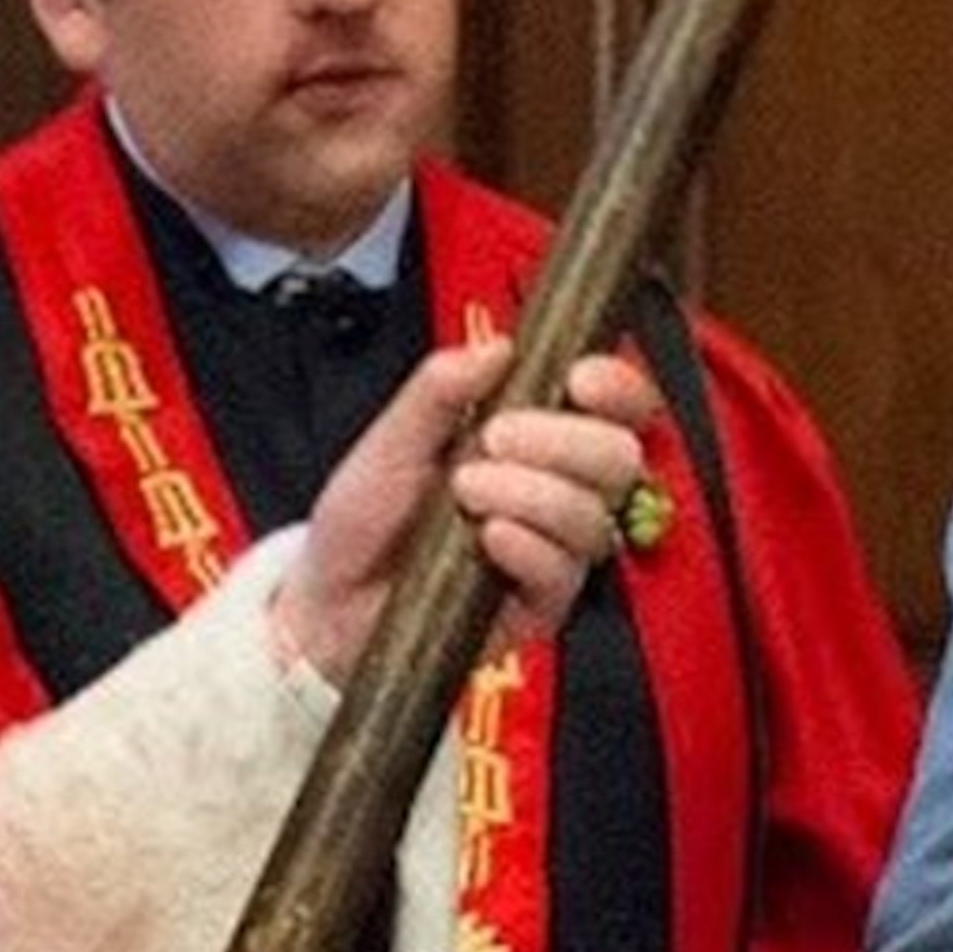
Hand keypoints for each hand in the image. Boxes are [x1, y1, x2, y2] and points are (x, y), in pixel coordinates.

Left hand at [278, 339, 666, 680]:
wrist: (333, 602)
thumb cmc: (362, 524)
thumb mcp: (389, 441)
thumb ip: (440, 391)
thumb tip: (495, 347)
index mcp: (530, 438)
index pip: (610, 405)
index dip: (615, 386)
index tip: (581, 379)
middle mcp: (552, 490)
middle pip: (619, 456)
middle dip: (562, 439)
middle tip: (494, 439)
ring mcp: (551, 548)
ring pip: (593, 514)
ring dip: (529, 493)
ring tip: (466, 493)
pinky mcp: (541, 604)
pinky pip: (563, 571)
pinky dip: (526, 546)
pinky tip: (487, 539)